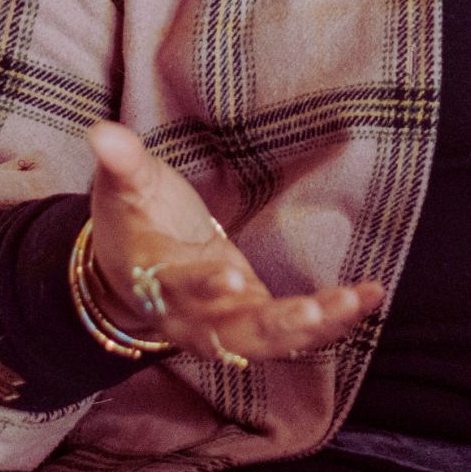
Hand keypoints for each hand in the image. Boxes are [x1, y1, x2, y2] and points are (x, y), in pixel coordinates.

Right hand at [83, 120, 384, 364]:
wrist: (133, 275)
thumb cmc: (133, 225)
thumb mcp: (124, 190)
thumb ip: (121, 164)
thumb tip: (101, 131)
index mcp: (157, 282)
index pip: (179, 289)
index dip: (202, 288)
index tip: (228, 276)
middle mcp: (193, 318)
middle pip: (233, 334)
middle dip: (275, 325)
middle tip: (314, 312)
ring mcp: (228, 326)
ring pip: (271, 340)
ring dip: (316, 327)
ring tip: (355, 300)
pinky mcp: (256, 322)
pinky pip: (296, 332)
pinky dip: (334, 320)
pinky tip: (370, 296)